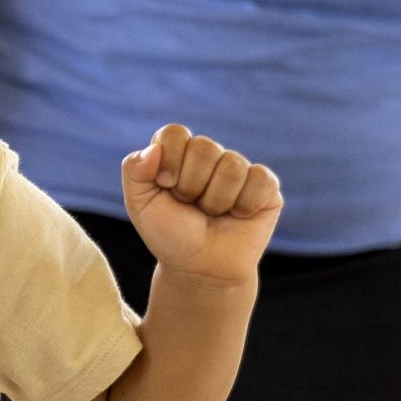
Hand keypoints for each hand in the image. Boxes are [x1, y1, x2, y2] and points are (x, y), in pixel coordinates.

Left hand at [121, 125, 283, 284]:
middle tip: (190, 205)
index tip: (165, 185)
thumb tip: (153, 148)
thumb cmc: (169, 234)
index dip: (169, 160)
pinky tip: (237, 215)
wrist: (200, 267)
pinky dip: (244, 204)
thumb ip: (134, 171)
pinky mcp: (265, 185)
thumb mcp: (139, 204)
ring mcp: (238, 168)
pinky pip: (260, 179)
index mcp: (176, 154)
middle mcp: (208, 156)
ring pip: (232, 166)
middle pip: (204, 147)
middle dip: (191, 185)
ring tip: (212, 213)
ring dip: (215, 199)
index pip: (175, 133)